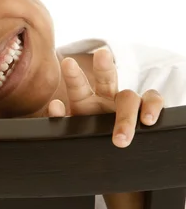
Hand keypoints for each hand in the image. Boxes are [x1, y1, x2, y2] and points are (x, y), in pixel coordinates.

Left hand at [47, 48, 163, 147]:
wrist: (106, 154)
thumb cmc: (85, 140)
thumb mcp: (70, 131)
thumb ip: (61, 118)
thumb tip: (55, 105)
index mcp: (83, 100)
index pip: (77, 84)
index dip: (72, 74)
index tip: (68, 63)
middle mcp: (105, 98)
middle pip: (106, 77)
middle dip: (103, 65)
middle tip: (101, 54)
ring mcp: (125, 105)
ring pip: (129, 96)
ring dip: (126, 116)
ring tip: (121, 138)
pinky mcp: (144, 112)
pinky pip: (152, 100)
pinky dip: (152, 106)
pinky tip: (148, 120)